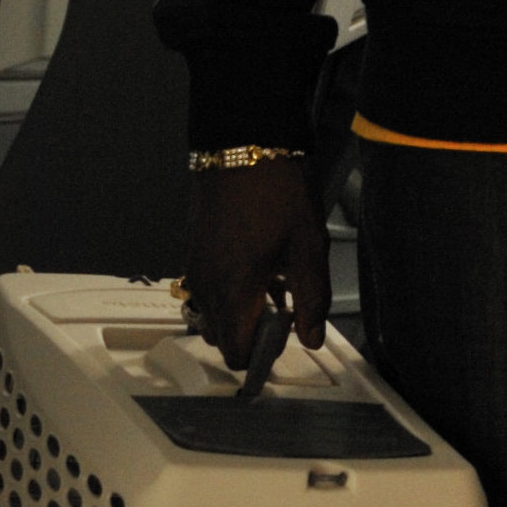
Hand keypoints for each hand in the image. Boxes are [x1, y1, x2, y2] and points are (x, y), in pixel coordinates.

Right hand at [184, 160, 328, 363]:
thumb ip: (311, 301)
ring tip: (277, 289)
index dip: (264, 354)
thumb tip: (312, 340)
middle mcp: (206, 290)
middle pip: (222, 339)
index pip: (237, 353)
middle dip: (253, 336)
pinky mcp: (194, 256)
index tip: (288, 334)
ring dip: (241, 314)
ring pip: (213, 316)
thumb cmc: (278, 198)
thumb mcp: (308, 251)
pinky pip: (208, 292)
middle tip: (286, 311)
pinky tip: (262, 271)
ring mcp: (195, 272)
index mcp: (233, 294)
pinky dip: (231, 294)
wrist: (243, 152)